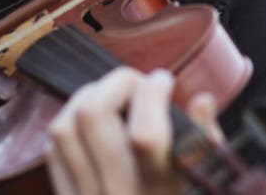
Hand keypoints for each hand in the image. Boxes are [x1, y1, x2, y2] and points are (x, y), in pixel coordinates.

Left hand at [45, 67, 221, 194]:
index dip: (152, 93)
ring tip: (113, 95)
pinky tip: (91, 122)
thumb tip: (198, 101)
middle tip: (137, 83)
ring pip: (64, 128)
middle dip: (115, 83)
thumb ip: (207, 149)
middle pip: (93, 117)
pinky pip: (53, 153)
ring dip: (87, 98)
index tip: (165, 81)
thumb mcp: (213, 191)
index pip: (144, 135)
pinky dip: (68, 125)